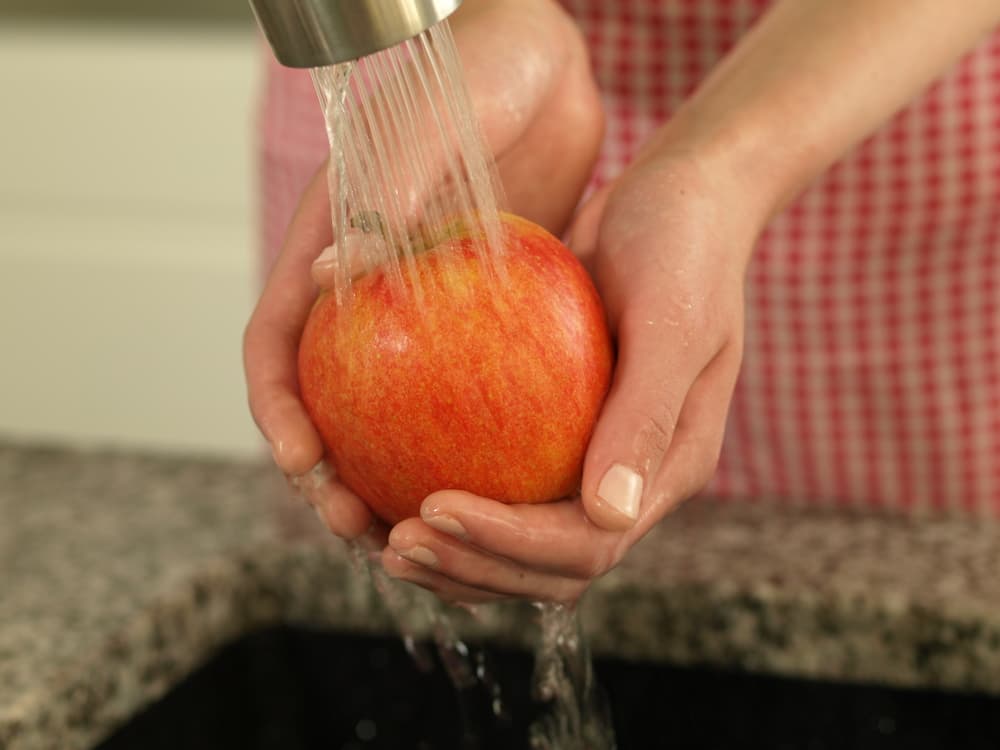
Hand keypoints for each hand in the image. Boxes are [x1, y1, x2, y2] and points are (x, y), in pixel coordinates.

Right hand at [243, 0, 602, 538]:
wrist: (547, 64)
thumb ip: (384, 192)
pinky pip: (461, 397)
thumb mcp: (433, 120)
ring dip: (396, 478)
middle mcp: (364, 291)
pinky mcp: (473, 321)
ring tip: (425, 534)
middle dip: (330, 474)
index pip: (278, 344)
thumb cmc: (483, 69)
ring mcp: (419, 312)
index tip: (303, 463)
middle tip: (362, 528)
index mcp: (328, 249)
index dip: (278, 411)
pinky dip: (466, 447)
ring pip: (391, 416)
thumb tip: (332, 281)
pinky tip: (500, 488)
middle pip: (328, 401)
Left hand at [383, 152, 757, 602]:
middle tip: (394, 542)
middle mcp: (627, 479)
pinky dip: (450, 495)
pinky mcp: (556, 429)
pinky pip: (500, 482)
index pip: (586, 546)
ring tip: (379, 532)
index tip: (434, 507)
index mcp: (665, 470)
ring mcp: (590, 458)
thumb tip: (607, 514)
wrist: (679, 197)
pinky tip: (386, 477)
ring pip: (517, 543)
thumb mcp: (674, 322)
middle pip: (547, 567)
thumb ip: (645, 415)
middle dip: (471, 567)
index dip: (510, 546)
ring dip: (453, 553)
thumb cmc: (683, 249)